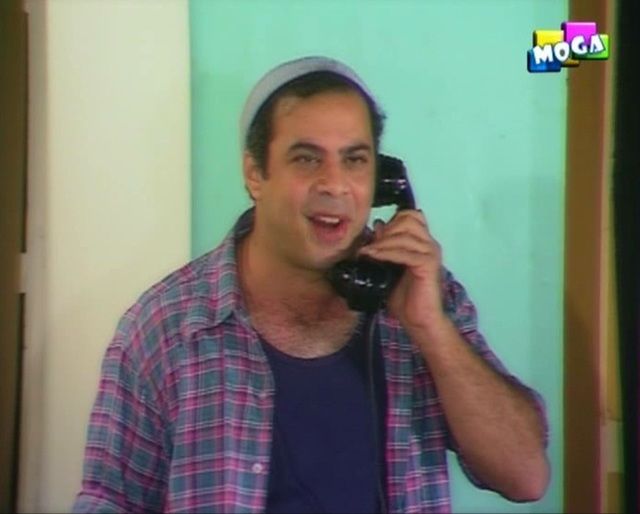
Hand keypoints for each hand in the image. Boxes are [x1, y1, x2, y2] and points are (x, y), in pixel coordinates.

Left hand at [357, 210, 446, 331]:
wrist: (420, 321)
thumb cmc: (405, 298)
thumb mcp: (389, 268)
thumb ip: (385, 247)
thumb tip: (377, 225)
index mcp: (422, 243)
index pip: (411, 215)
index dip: (392, 221)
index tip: (375, 237)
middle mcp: (429, 244)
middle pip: (408, 219)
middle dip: (386, 230)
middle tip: (371, 245)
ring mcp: (431, 253)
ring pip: (405, 234)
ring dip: (382, 242)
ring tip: (367, 253)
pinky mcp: (429, 265)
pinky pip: (406, 252)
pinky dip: (387, 253)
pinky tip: (374, 257)